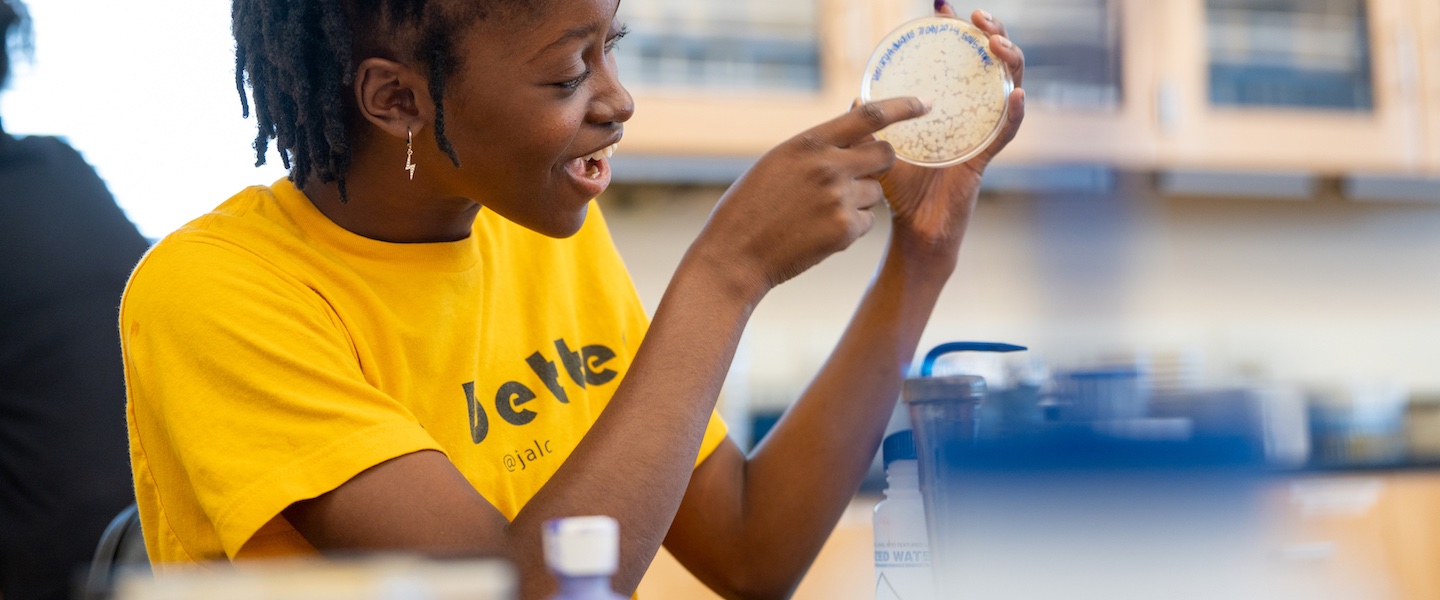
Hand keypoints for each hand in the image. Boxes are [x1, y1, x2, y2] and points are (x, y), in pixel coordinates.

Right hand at [693, 97, 931, 297]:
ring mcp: (839, 199)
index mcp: (809, 143)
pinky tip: (820, 232)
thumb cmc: (751, 206)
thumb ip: (817, 147)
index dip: (903, 106)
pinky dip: (852, 227)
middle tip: (864, 174)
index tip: (925, 103)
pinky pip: (868, 222)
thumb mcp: (779, 162)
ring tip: (821, 213)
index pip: (870, 115)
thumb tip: (856, 130)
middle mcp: (828, 166)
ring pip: (876, 192)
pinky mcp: (845, 230)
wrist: (735, 254)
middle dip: (882, 163)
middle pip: (885, 155)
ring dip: (860, 200)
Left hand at [876, 5, 1026, 255]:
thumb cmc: (901, 192)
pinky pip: (1004, 133)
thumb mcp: (882, 149)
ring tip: (996, 44)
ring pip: (1008, 88)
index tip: (942, 6)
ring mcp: (981, 135)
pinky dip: (1013, 113)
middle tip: (979, 18)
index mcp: (951, 106)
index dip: (956, 29)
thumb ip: (872, 124)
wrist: (912, 232)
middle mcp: (972, 115)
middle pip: (993, 64)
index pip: (960, 58)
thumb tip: (854, 98)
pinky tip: (1015, 95)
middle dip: (993, 33)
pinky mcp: (984, 160)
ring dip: (1008, 62)